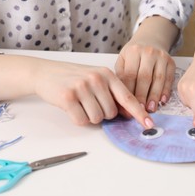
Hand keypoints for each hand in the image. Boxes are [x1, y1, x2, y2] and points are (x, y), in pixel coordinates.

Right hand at [33, 60, 153, 127]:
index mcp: (108, 74)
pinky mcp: (68, 97)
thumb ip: (113, 92)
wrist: (46, 72)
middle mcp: (97, 79)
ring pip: (97, 118)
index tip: (148, 123)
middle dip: (102, 113)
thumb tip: (128, 113)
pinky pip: (81, 120)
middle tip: (89, 102)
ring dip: (89, 116)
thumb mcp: (97, 78)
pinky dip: (77, 118)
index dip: (139, 113)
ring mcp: (82, 87)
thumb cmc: (74, 77)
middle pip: (111, 113)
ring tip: (80, 103)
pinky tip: (71, 106)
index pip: (128, 97)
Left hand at [115, 16, 177, 112]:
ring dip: (154, 96)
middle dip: (142, 96)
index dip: (129, 92)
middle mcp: (148, 52)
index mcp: (133, 52)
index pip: (130, 75)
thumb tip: (121, 101)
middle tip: (140, 110)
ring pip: (158, 79)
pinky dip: (166, 91)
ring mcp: (161, 56)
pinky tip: (162, 100)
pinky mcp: (171, 62)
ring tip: (151, 109)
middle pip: (145, 78)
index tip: (127, 106)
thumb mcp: (123, 60)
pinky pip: (169, 78)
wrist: (150, 40)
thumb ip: (121, 77)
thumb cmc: (134, 55)